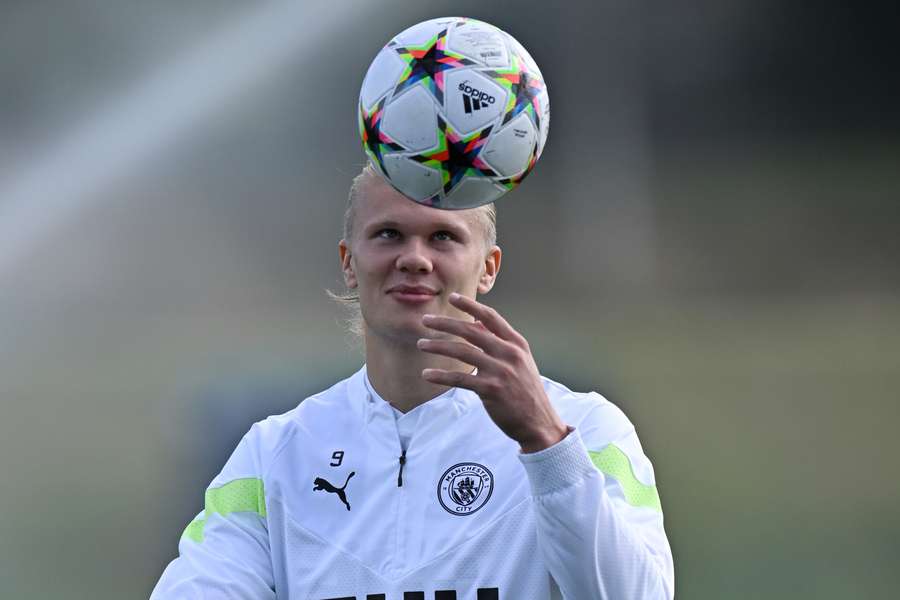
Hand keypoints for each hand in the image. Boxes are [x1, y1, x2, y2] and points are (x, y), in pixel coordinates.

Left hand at [417, 293, 568, 452]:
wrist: (539, 422)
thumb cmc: (526, 390)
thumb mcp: (521, 361)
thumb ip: (500, 341)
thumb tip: (476, 322)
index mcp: (516, 343)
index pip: (490, 317)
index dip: (470, 306)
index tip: (453, 298)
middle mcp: (509, 353)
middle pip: (470, 331)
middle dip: (445, 324)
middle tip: (425, 321)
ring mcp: (500, 371)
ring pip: (462, 352)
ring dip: (438, 346)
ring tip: (421, 344)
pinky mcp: (491, 390)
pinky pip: (460, 379)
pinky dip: (441, 376)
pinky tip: (427, 374)